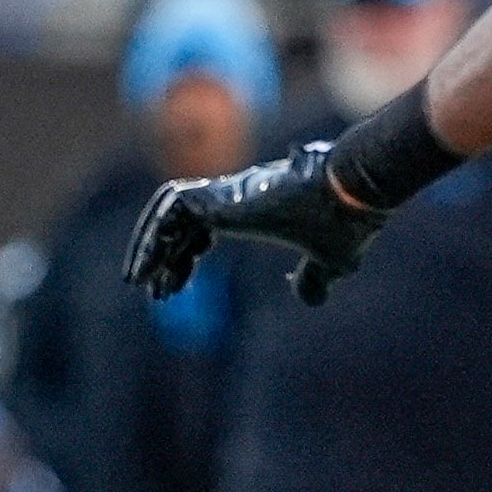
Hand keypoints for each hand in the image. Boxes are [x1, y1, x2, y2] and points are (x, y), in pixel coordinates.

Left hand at [124, 143, 389, 305]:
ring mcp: (227, 193)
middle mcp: (236, 197)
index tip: (170, 291)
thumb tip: (308, 299)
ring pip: (169, 212)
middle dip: (162, 257)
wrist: (353, 192)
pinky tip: (146, 265)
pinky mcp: (221, 195)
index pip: (201, 231)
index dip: (182, 259)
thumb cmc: (347, 224)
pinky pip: (171, 209)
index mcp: (256, 210)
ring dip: (150, 245)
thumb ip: (314, 278)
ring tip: (138, 280)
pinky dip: (153, 235)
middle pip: (181, 225)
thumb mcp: (331, 262)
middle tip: (152, 291)